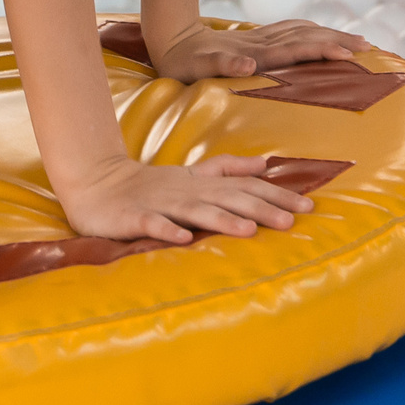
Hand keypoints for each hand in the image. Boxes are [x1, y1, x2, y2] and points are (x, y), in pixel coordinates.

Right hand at [55, 153, 314, 244]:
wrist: (97, 184)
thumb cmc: (151, 184)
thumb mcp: (193, 173)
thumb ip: (228, 167)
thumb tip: (266, 164)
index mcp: (201, 182)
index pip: (245, 186)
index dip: (275, 194)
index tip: (307, 206)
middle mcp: (186, 190)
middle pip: (228, 198)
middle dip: (260, 209)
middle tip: (292, 221)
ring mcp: (161, 203)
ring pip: (196, 211)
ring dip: (222, 220)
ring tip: (249, 231)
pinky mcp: (135, 217)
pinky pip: (152, 224)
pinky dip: (167, 230)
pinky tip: (182, 240)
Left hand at [148, 18, 365, 82]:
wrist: (170, 36)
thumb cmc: (183, 62)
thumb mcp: (197, 67)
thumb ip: (222, 65)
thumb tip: (246, 65)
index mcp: (254, 53)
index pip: (295, 50)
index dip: (322, 50)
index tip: (348, 54)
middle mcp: (261, 43)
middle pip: (306, 38)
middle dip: (338, 41)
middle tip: (368, 47)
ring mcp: (260, 38)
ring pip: (302, 32)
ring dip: (330, 34)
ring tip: (357, 41)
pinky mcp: (255, 39)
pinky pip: (291, 32)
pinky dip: (312, 32)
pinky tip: (322, 34)